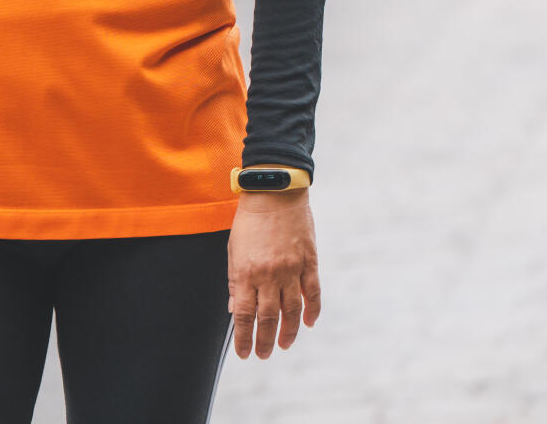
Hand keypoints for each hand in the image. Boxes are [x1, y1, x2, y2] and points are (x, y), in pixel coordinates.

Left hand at [227, 189, 320, 358]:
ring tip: (283, 345)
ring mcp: (291, 269)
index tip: (244, 353)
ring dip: (288, 332)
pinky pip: (313, 293)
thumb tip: (235, 310)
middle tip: (263, 355)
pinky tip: (308, 323)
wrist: (274, 191)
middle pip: (267, 317)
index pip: (244, 315)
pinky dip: (312, 311)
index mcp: (246, 271)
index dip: (244, 337)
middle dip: (264, 341)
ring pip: (292, 310)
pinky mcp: (309, 262)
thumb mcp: (233, 249)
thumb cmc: (249, 220)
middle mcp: (269, 274)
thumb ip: (235, 281)